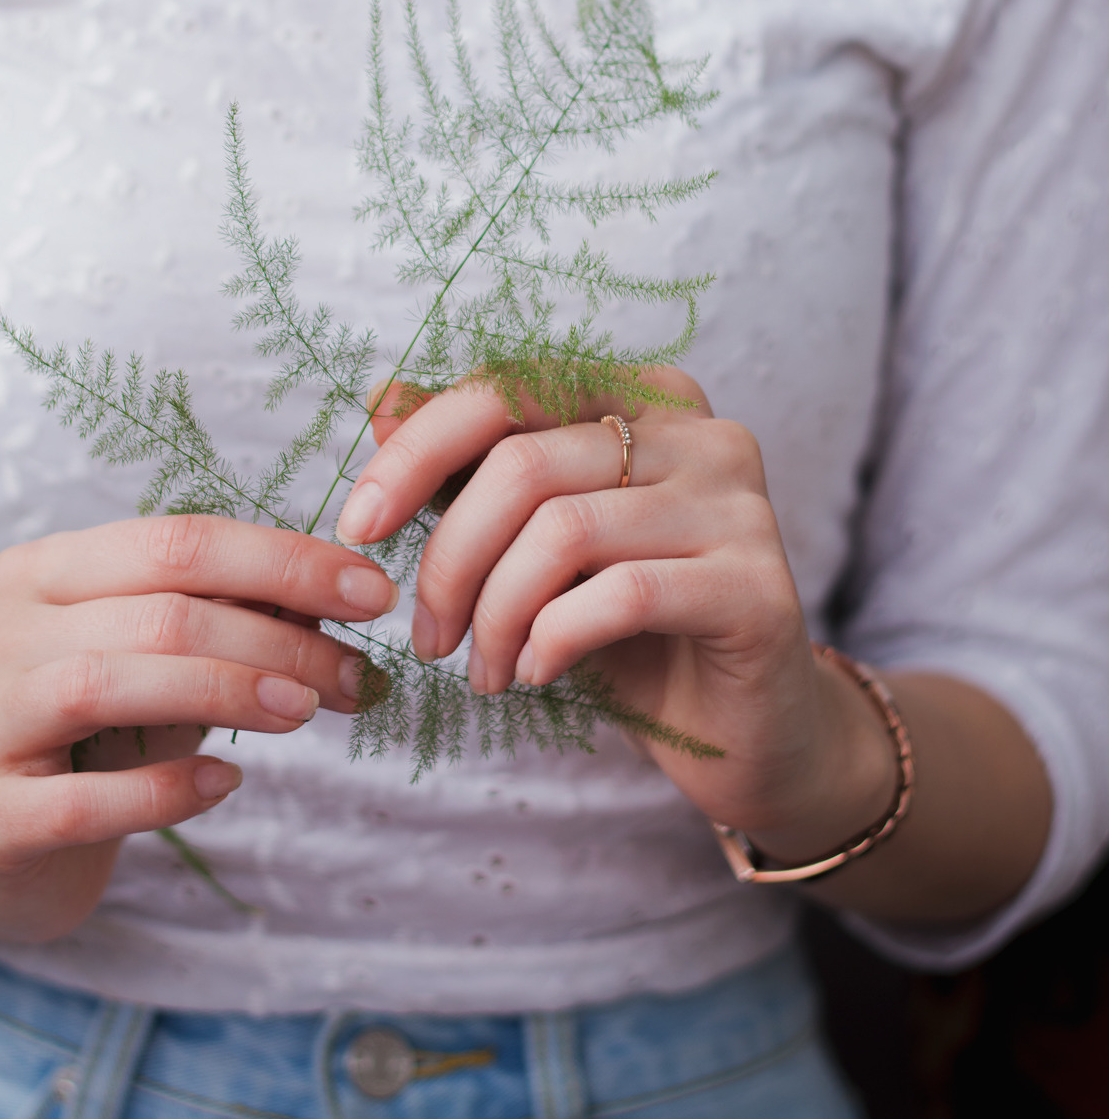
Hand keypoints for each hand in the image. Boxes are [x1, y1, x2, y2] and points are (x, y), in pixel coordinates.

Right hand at [0, 514, 397, 940]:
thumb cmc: (98, 732)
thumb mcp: (165, 659)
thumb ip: (234, 618)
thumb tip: (340, 593)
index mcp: (45, 570)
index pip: (179, 542)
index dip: (285, 563)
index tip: (373, 594)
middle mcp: (1, 632)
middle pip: (157, 611)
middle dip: (278, 638)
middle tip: (353, 673)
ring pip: (109, 683)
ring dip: (228, 691)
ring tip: (305, 710)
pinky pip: (85, 800)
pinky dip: (168, 789)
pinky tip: (227, 780)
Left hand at [337, 376, 897, 864]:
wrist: (744, 729)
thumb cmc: (630, 628)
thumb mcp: (536, 540)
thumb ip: (472, 467)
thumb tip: (383, 396)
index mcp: (647, 397)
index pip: (509, 388)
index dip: (417, 450)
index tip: (359, 525)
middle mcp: (702, 433)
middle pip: (524, 463)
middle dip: (450, 558)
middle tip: (430, 635)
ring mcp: (739, 505)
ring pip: (563, 531)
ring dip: (497, 614)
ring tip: (486, 669)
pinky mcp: (759, 587)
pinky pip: (621, 595)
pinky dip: (554, 639)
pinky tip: (540, 673)